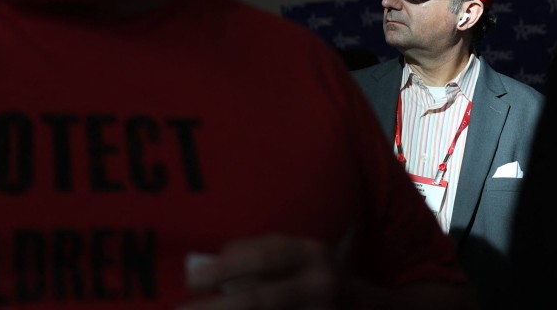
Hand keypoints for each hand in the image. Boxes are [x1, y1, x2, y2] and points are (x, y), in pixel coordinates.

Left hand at [177, 233, 342, 308]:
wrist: (366, 307)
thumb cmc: (316, 276)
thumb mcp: (298, 254)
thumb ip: (260, 253)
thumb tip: (211, 265)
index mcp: (311, 253)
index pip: (263, 257)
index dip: (224, 268)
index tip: (191, 280)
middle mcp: (320, 283)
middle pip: (259, 298)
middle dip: (214, 309)